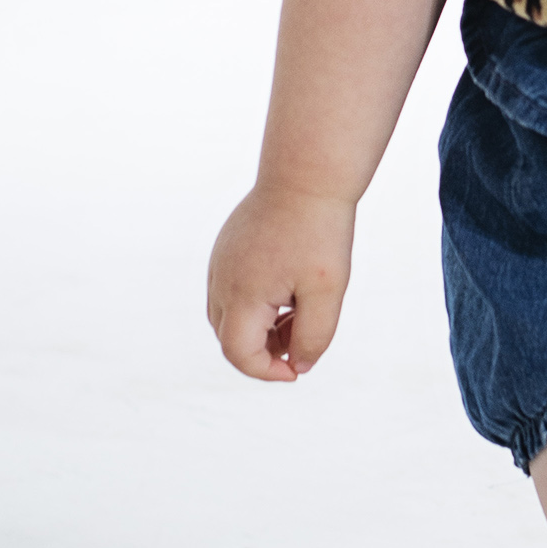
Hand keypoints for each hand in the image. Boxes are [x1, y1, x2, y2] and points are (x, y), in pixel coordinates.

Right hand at [207, 185, 355, 380]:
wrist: (306, 175)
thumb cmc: (319, 231)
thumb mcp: (327, 292)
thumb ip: (313, 336)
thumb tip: (299, 366)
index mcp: (241, 295)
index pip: (238, 355)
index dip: (267, 373)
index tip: (297, 370)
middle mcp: (220, 281)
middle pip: (230, 339)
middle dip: (266, 350)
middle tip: (304, 332)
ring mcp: (219, 263)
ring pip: (229, 317)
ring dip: (261, 328)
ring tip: (300, 308)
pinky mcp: (226, 250)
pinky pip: (231, 292)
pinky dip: (256, 304)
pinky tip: (289, 287)